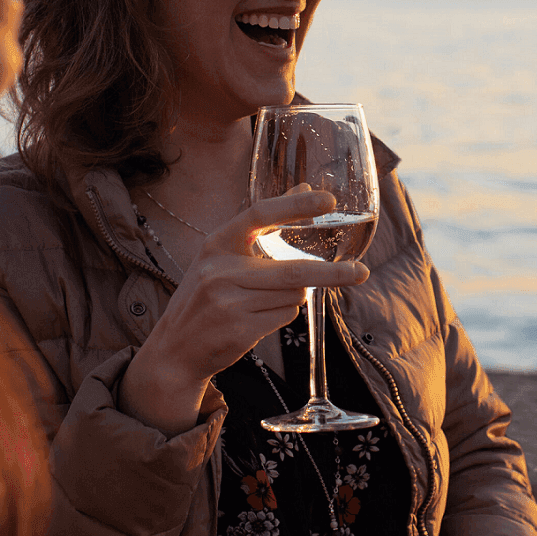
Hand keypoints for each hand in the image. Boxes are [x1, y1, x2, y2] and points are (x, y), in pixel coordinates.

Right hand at [118, 190, 368, 434]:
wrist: (175, 349)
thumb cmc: (206, 295)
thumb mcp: (223, 253)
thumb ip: (264, 222)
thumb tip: (305, 186)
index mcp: (217, 243)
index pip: (260, 214)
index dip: (296, 206)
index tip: (329, 202)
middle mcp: (221, 269)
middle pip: (291, 270)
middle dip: (331, 274)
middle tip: (361, 272)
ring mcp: (229, 302)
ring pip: (292, 296)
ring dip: (294, 297)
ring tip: (264, 302)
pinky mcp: (239, 330)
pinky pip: (284, 316)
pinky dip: (284, 314)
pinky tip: (258, 318)